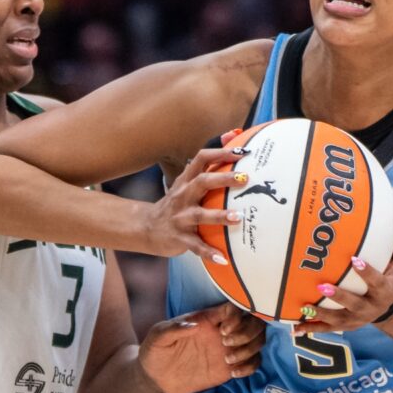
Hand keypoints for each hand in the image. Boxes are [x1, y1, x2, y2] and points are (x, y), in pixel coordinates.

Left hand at [140, 302, 265, 392]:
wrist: (155, 378)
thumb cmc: (155, 351)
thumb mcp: (158, 337)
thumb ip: (173, 328)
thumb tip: (193, 324)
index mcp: (207, 318)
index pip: (235, 307)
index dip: (237, 316)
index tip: (223, 331)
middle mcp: (222, 331)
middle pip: (254, 321)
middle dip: (247, 332)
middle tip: (226, 345)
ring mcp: (228, 348)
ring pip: (258, 341)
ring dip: (249, 349)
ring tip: (228, 361)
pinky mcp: (230, 367)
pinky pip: (254, 362)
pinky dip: (250, 366)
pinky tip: (233, 373)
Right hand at [144, 146, 247, 261]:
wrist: (148, 227)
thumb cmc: (177, 202)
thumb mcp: (188, 182)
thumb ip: (209, 164)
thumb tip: (234, 134)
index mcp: (186, 180)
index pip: (201, 159)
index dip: (220, 152)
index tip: (242, 151)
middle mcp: (182, 195)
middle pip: (202, 182)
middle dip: (223, 179)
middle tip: (245, 179)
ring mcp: (180, 217)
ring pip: (199, 214)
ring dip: (219, 216)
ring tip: (238, 217)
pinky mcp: (179, 237)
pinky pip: (195, 245)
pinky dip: (208, 252)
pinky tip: (223, 259)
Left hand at [293, 215, 392, 334]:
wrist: (388, 308)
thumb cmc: (388, 278)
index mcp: (383, 290)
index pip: (376, 281)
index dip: (367, 272)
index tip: (354, 260)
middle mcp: (370, 307)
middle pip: (354, 303)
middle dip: (339, 296)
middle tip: (322, 287)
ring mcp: (356, 319)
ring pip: (338, 319)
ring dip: (321, 314)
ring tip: (304, 307)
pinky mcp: (345, 326)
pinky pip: (327, 329)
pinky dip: (311, 329)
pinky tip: (295, 329)